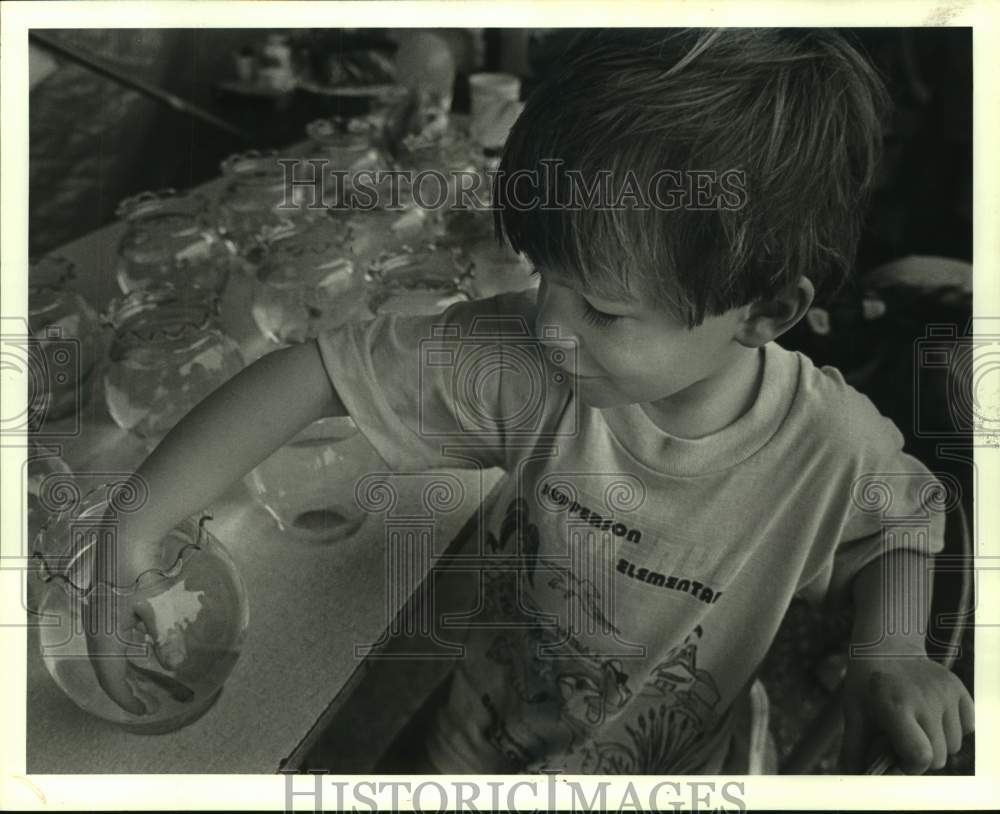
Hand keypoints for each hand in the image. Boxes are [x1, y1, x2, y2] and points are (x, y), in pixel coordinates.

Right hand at [81, 518, 188, 715]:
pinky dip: (129, 646)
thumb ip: (166, 638)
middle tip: (147, 700)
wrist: (126, 534)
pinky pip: (115, 635)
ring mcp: (99, 615)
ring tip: (147, 677)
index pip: (111, 678)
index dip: (126, 697)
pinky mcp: (107, 602)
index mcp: (104, 635)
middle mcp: (96, 629)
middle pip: (108, 668)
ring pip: (111, 651)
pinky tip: (144, 643)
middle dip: (127, 686)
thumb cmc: (141, 572)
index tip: (145, 710)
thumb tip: (174, 665)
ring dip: (129, 666)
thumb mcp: (158, 607)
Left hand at [840, 653, 973, 773]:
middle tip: (903, 740)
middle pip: (939, 756)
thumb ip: (854, 750)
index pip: (920, 756)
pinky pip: (968, 727)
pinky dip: (954, 729)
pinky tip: (933, 716)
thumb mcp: (853, 713)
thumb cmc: (866, 683)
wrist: (886, 645)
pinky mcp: (959, 689)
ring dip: (937, 744)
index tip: (897, 760)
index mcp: (896, 706)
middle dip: (921, 757)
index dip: (909, 766)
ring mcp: (945, 694)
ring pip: (954, 745)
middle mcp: (925, 700)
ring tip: (916, 725)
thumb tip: (852, 779)